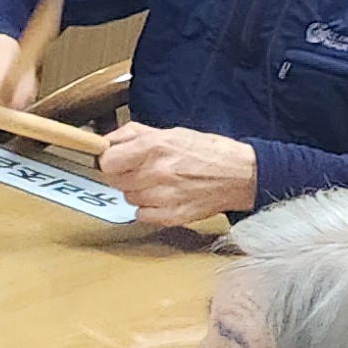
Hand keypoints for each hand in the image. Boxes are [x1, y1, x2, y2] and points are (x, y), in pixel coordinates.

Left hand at [97, 123, 257, 229]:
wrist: (241, 174)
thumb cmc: (208, 151)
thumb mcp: (172, 132)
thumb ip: (134, 134)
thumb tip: (106, 140)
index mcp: (155, 147)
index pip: (108, 161)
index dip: (110, 160)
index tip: (116, 160)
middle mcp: (158, 172)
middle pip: (115, 181)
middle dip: (124, 174)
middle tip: (141, 169)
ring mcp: (165, 196)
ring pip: (128, 198)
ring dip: (137, 191)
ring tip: (158, 182)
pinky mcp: (173, 216)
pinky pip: (142, 215)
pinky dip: (148, 208)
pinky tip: (163, 197)